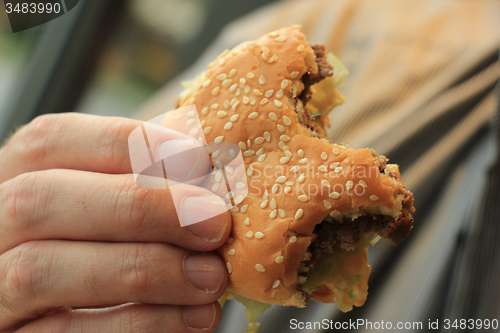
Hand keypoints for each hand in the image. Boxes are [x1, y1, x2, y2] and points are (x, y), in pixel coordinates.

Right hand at [0, 113, 230, 331]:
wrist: (106, 307)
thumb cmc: (119, 242)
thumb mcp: (122, 199)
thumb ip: (149, 179)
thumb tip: (206, 162)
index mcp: (17, 178)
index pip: (52, 139)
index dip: (127, 143)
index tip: (200, 160)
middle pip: (40, 200)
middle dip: (140, 206)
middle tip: (215, 222)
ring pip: (41, 271)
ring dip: (144, 270)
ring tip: (212, 277)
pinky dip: (141, 324)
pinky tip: (196, 317)